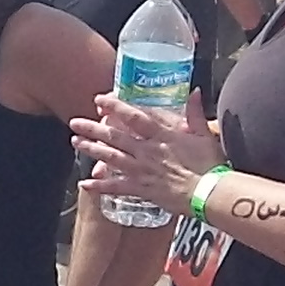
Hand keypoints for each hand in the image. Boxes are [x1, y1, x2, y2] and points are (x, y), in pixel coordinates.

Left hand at [71, 91, 218, 209]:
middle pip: (114, 137)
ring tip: (75, 143)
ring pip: (111, 158)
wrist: (210, 194)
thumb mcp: (204, 134)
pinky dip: (99, 186)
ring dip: (91, 150)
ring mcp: (142, 170)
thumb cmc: (209, 165)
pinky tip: (84, 184)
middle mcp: (147, 151)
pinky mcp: (142, 189)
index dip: (115, 107)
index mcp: (162, 135)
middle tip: (75, 122)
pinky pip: (116, 187)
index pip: (134, 117)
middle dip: (93, 128)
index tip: (99, 100)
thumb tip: (195, 92)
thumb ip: (196, 112)